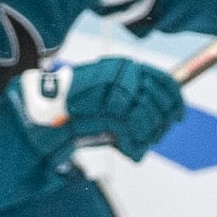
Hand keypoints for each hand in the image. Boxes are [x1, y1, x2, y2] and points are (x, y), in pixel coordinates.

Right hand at [11, 57, 183, 161]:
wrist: (37, 113)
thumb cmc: (74, 110)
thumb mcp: (107, 99)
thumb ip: (134, 100)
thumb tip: (168, 112)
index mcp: (121, 67)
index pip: (163, 80)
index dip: (176, 100)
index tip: (179, 116)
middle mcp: (118, 73)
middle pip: (158, 102)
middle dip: (158, 124)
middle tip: (150, 137)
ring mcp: (109, 88)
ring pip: (145, 116)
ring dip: (144, 136)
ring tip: (133, 144)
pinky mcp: (97, 108)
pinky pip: (129, 129)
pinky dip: (132, 145)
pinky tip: (125, 149)